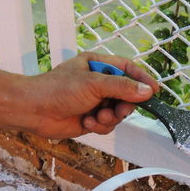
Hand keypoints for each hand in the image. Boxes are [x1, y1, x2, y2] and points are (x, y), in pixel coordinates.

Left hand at [28, 52, 158, 138]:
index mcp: (99, 65)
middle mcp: (99, 83)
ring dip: (109, 117)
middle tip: (119, 110)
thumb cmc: (58, 89)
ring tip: (96, 116)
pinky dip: (99, 125)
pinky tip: (86, 121)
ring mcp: (95, 101)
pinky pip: (107, 124)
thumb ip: (122, 87)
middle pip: (127, 94)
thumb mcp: (94, 83)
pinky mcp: (91, 118)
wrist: (34, 111)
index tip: (155, 91)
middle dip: (123, 105)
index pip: (129, 69)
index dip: (143, 79)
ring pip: (118, 112)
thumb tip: (147, 91)